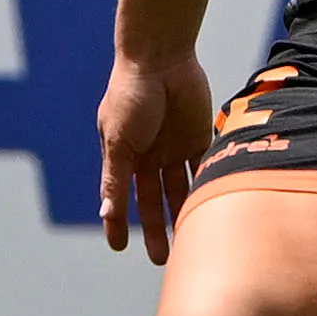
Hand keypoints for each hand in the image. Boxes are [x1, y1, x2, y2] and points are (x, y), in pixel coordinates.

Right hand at [98, 51, 215, 263]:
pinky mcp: (196, 136)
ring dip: (182, 213)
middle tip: (162, 258)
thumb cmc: (131, 95)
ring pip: (179, 188)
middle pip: (152, 199)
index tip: (119, 247)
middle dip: (156, 227)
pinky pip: (202, 166)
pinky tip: (211, 209)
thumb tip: (105, 212)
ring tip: (190, 242)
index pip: (120, 196)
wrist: (161, 57)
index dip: (118, 222)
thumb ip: (115, 178)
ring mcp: (172, 146)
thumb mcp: (119, 140)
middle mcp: (147, 155)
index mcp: (123, 155)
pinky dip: (206, 185)